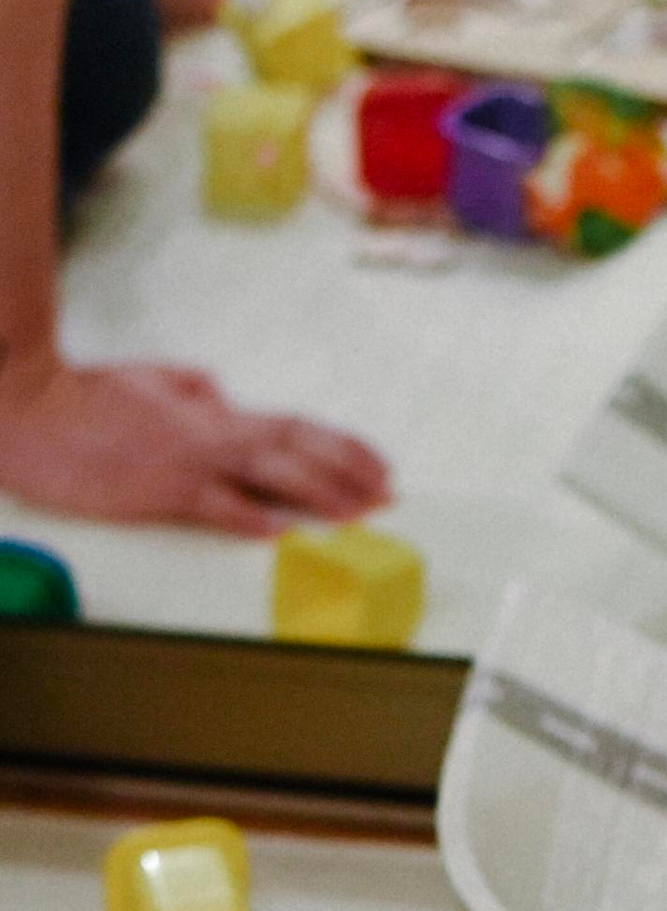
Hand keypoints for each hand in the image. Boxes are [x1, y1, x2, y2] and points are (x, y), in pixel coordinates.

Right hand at [0, 353, 389, 535]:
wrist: (29, 408)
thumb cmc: (83, 398)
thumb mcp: (147, 379)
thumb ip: (191, 386)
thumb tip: (223, 394)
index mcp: (212, 414)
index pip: (294, 427)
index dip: (342, 446)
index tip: (378, 466)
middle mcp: (210, 435)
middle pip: (296, 451)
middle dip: (349, 474)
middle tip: (388, 497)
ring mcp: (187, 463)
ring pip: (269, 475)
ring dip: (319, 496)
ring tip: (358, 515)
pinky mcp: (157, 491)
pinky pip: (214, 505)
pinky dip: (249, 516)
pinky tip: (280, 531)